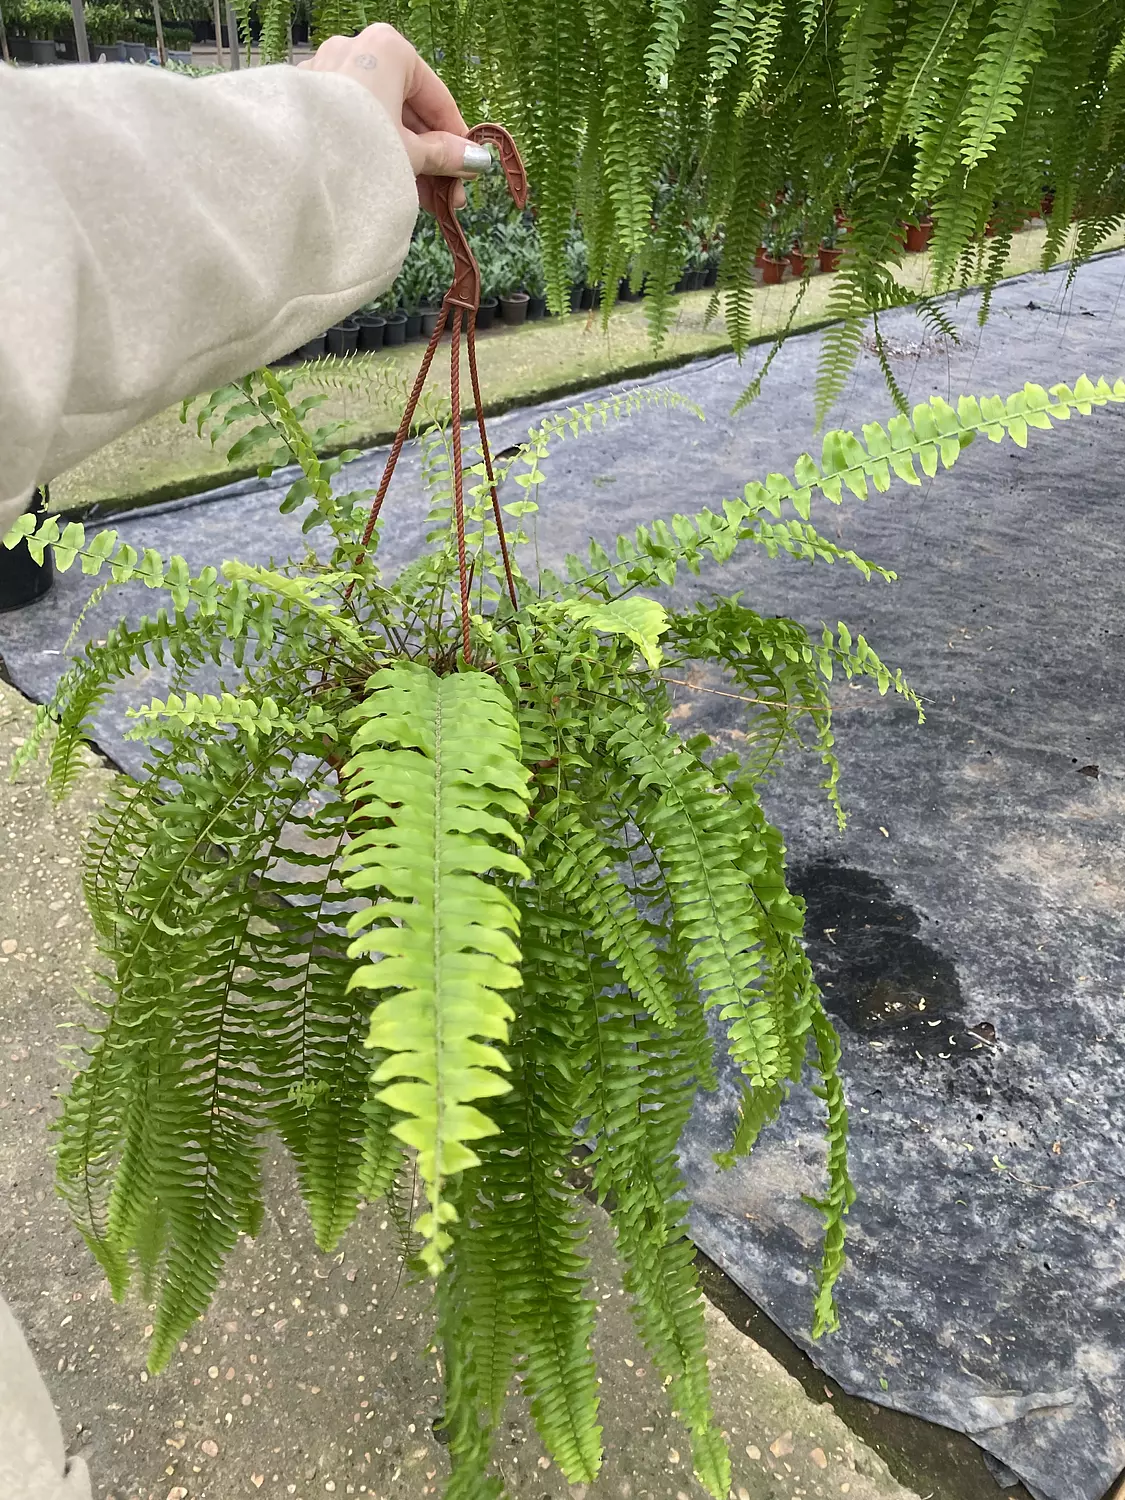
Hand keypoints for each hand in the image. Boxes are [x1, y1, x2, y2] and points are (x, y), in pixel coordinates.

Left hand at [298, 24, 483, 211]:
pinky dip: (374, 151)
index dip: (457, 137)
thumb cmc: (362, 151)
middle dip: (431, 156)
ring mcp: (327, 76)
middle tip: (449, 195)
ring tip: (424, 202)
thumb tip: (473, 160)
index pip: (435, 95)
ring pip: (380, 119)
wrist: (296, 169)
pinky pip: (354, 126)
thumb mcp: (412, 156)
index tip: (469, 168)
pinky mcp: (309, 105)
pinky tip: (389, 187)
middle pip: (406, 108)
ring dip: (407, 160)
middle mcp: (354, 50)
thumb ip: (444, 155)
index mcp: (387, 48)